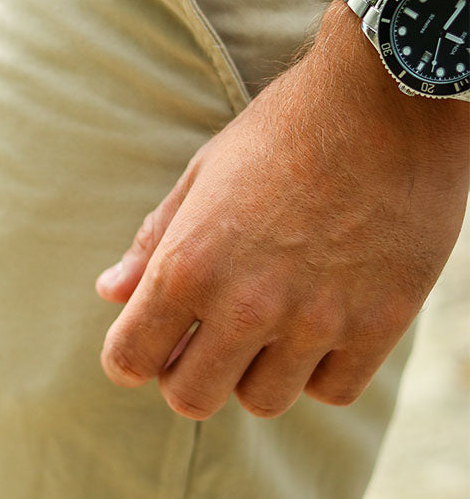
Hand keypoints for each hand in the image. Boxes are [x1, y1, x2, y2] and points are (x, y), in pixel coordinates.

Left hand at [96, 6, 468, 420]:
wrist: (389, 97)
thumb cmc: (286, 127)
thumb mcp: (205, 173)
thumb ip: (156, 240)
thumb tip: (109, 292)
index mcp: (189, 264)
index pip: (130, 359)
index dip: (131, 356)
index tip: (148, 344)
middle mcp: (246, 304)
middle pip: (192, 398)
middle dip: (187, 374)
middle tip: (206, 340)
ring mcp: (315, 320)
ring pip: (263, 400)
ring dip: (255, 372)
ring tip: (268, 326)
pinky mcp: (378, 325)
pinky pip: (332, 389)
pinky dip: (319, 370)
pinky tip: (319, 327)